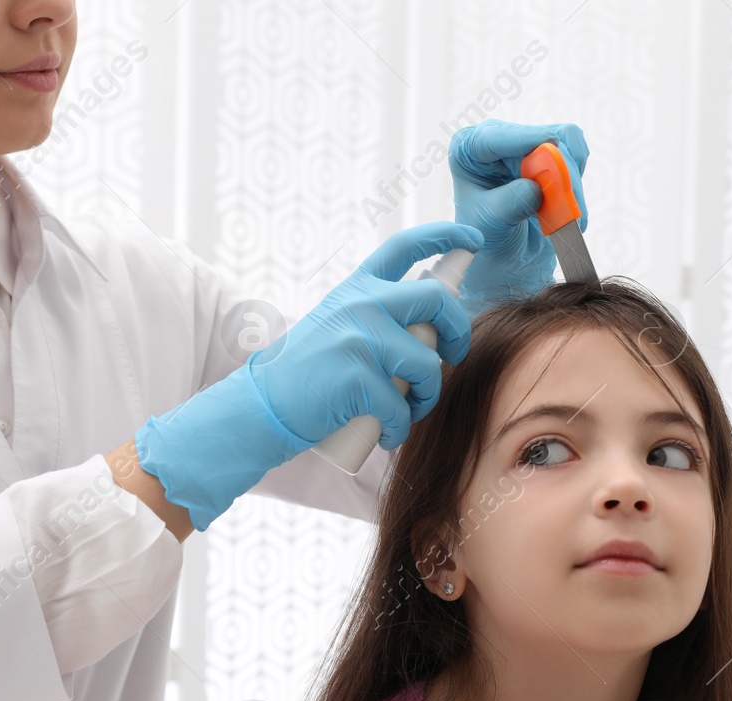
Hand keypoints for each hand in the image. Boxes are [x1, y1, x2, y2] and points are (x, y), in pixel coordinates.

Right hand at [134, 221, 483, 531]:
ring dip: (428, 396)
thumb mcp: (337, 325)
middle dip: (459, 331)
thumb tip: (432, 326)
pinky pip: (402, 409)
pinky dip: (399, 429)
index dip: (444, 235)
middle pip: (437, 300)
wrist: (260, 407)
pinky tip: (387, 436)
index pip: (404, 246)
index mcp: (356, 287)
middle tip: (453, 356)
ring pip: (428, 364)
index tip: (471, 241)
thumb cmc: (307, 373)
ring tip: (409, 410)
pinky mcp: (357, 379)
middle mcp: (359, 304)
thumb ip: (376, 316)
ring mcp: (359, 339)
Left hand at [449, 118, 589, 313]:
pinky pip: (576, 156)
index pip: (497, 135)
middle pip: (542, 137)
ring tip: (566, 218)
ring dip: (571, 184)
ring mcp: (527, 145)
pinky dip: (575, 185)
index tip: (551, 147)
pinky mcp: (551, 155)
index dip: (527, 139)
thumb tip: (535, 189)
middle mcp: (499, 139)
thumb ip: (510, 204)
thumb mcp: (490, 224)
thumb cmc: (486, 238)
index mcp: (470, 149)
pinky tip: (566, 209)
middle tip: (568, 210)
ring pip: (566, 145)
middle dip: (560, 173)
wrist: (504, 256)